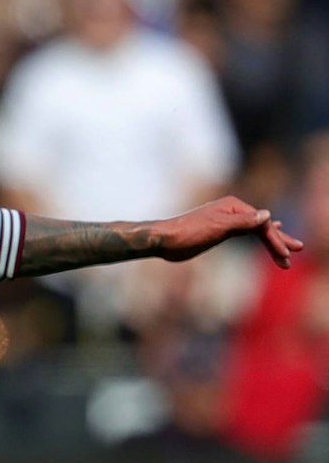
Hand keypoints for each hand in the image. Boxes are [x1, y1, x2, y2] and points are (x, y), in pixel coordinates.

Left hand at [157, 197, 304, 268]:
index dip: (275, 240)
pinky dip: (257, 235)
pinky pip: (245, 232)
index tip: (285, 255)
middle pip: (262, 226)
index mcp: (234, 207)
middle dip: (279, 239)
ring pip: (255, 231)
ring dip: (270, 241)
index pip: (262, 224)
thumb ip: (243, 223)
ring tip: (287, 250)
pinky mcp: (220, 231)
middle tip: (298, 250)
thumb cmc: (188, 232)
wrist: (164, 239)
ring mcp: (227, 221)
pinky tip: (265, 236)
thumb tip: (267, 215)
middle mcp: (233, 211)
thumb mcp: (218, 227)